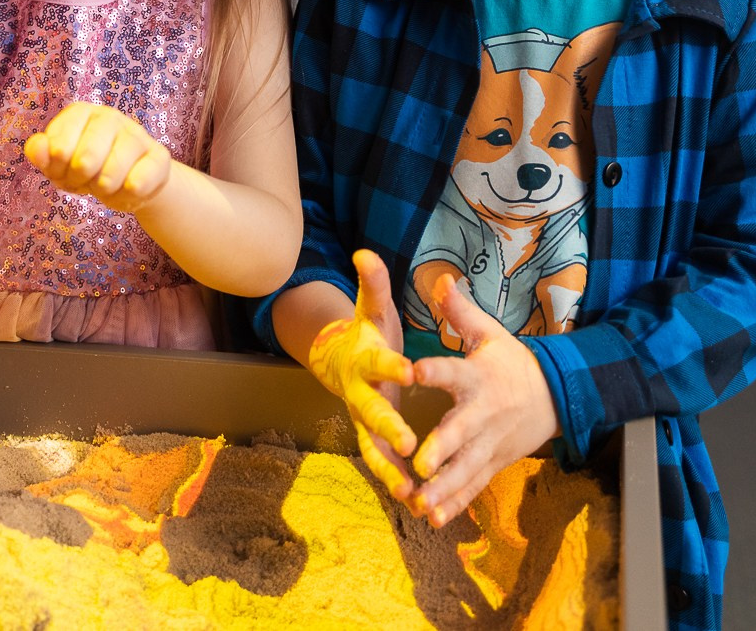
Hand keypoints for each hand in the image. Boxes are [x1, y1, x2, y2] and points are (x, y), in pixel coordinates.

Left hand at [23, 102, 172, 212]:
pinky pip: (138, 183)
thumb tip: (38, 147)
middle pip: (86, 159)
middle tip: (85, 180)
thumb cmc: (88, 170)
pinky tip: (128, 189)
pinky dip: (128, 195)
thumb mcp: (58, 165)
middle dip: (82, 180)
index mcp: (80, 113)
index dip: (58, 169)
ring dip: (104, 190)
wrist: (129, 184)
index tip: (62, 171)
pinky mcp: (159, 155)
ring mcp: (136, 134)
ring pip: (112, 173)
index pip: (59, 147)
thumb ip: (42, 154)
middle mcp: (109, 116)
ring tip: (106, 185)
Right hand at [307, 249, 418, 500]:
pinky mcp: (371, 439)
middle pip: (371, 412)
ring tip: (409, 490)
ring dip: (389, 470)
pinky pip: (381, 465)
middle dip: (388, 426)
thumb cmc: (365, 332)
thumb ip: (373, 283)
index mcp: (365, 360)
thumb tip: (365, 251)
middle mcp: (359, 394)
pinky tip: (415, 504)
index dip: (391, 364)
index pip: (378, 362)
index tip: (410, 369)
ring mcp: (362, 420)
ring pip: (372, 449)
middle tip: (409, 440)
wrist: (340, 361)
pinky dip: (394, 483)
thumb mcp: (372, 307)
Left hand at [406, 272, 562, 526]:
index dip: (435, 369)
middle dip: (442, 449)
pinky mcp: (493, 463)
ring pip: (465, 469)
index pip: (454, 371)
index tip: (413, 369)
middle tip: (420, 463)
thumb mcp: (489, 334)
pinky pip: (473, 486)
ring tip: (420, 503)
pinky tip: (432, 519)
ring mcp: (490, 444)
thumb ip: (460, 312)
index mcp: (478, 377)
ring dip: (443, 488)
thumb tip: (441, 279)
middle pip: (461, 432)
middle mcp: (483, 414)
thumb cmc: (512, 362)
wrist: (556, 396)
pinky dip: (455, 504)